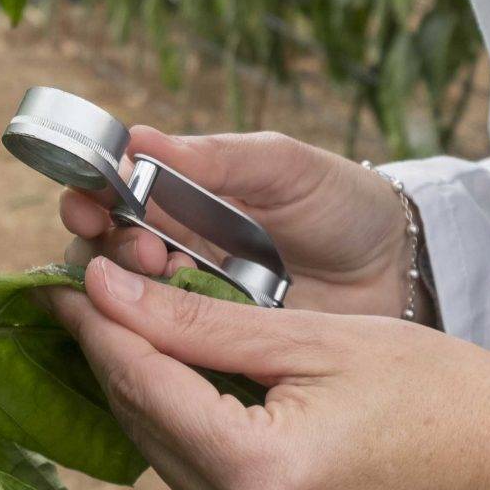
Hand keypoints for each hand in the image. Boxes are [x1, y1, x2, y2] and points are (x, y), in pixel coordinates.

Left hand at [46, 256, 489, 489]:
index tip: (64, 276)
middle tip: (86, 287)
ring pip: (164, 457)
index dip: (97, 324)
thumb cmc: (439, 390)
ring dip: (143, 390)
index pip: (143, 386)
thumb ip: (201, 323)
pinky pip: (200, 484)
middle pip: (143, 426)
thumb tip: (109, 292)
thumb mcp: (316, 337)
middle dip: (111, 353)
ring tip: (127, 320)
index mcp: (261, 474)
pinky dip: (185, 428)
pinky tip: (181, 377)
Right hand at [58, 126, 414, 316]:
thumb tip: (136, 139)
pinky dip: (159, 338)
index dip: (90, 197)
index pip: (112, 196)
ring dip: (129, 291)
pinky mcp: (218, 350)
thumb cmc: (341, 203)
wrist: (399, 269)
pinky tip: (171, 328)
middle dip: (108, 250)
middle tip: (141, 250)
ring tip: (163, 276)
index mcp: (183, 198)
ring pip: (129, 303)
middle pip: (106, 255)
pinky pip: (171, 349)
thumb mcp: (283, 167)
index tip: (91, 202)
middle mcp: (176, 251)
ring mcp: (195, 304)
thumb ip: (217, 158)